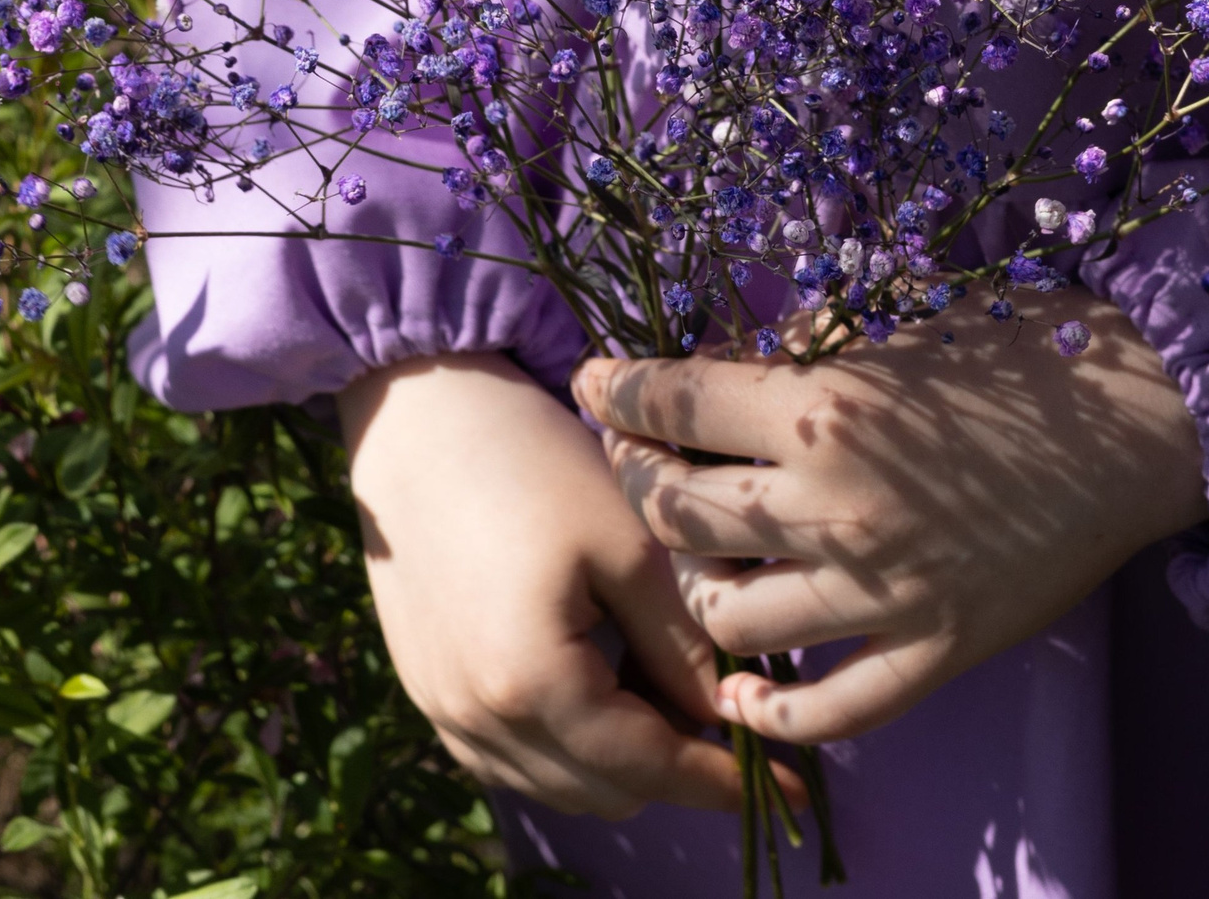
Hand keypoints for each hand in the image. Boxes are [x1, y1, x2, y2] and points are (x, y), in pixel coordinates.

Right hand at [339, 352, 794, 819]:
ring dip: (616, 759)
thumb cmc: (530, 462)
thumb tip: (724, 715)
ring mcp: (441, 709)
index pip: (648, 769)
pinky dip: (563, 743)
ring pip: (556, 783)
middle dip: (672, 767)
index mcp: (532, 683)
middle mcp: (478, 718)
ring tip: (656, 682)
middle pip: (605, 793)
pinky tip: (592, 678)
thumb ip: (683, 645)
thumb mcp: (629, 545)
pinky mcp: (424, 689)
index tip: (791, 787)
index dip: (723, 781)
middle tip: (717, 702)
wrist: (417, 415)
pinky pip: (509, 756)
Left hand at [573, 289, 1208, 745]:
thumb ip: (793, 353)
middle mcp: (834, 505)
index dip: (616, 393)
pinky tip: (740, 690)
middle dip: (635, 481)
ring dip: (692, 589)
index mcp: (818, 407)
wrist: (1138, 425)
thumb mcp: (888, 326)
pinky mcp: (933, 651)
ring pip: (724, 616)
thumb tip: (711, 369)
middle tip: (635, 462)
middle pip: (673, 513)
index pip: (669, 404)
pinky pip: (828, 709)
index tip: (597, 386)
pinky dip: (771, 709)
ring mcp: (881, 590)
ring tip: (696, 561)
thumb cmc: (1013, 356)